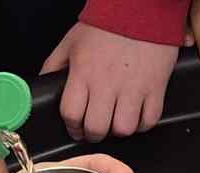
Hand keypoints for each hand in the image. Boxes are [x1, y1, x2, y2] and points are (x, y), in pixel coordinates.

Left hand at [42, 23, 177, 141]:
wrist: (141, 10)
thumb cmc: (106, 25)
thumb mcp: (71, 42)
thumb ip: (54, 65)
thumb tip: (44, 86)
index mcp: (84, 73)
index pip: (71, 114)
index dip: (72, 127)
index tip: (76, 129)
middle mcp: (107, 84)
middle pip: (97, 128)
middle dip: (93, 134)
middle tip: (95, 129)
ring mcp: (133, 88)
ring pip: (123, 130)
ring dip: (118, 130)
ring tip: (116, 121)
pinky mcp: (155, 89)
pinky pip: (148, 121)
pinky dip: (141, 124)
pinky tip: (136, 115)